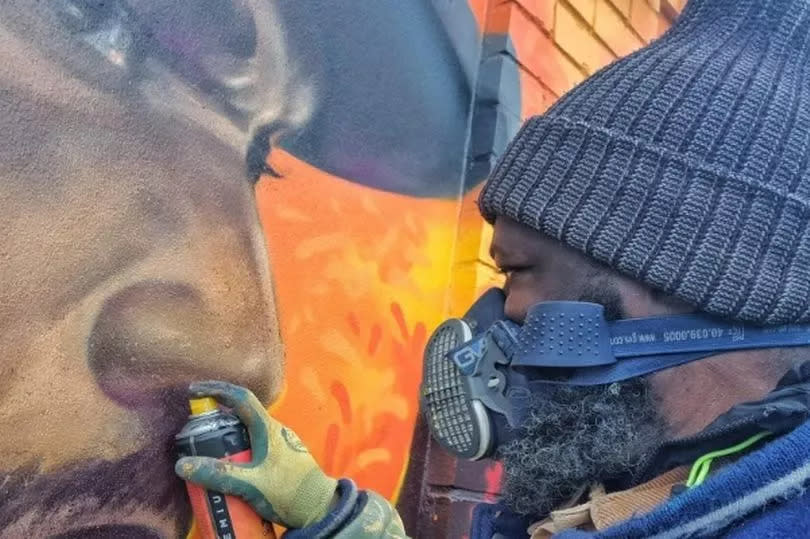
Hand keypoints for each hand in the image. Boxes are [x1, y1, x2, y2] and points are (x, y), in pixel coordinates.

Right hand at [175, 381, 337, 528]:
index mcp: (268, 428)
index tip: (194, 391)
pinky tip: (228, 467)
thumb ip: (220, 474)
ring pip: (247, 432)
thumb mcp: (252, 484)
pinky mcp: (280, 457)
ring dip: (227, 437)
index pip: (241, 397)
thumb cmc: (290, 491)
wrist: (320, 509)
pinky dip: (237, 450)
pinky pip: (254, 446)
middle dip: (217, 419)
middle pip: (241, 415)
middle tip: (195, 431)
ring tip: (206, 451)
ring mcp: (279, 443)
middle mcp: (275, 430)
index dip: (216, 389)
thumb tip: (183, 464)